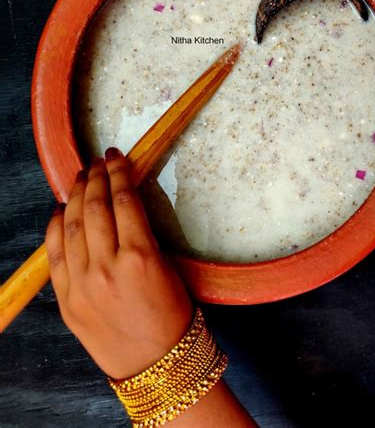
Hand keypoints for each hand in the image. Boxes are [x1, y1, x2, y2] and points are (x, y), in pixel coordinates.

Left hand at [45, 148, 192, 379]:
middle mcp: (107, 268)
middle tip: (97, 162)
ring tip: (81, 178)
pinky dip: (55, 228)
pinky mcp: (67, 300)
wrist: (156, 365)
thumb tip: (124, 207)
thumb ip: (142, 237)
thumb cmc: (172, 317)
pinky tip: (61, 210)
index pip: (124, 202)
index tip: (117, 157)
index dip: (119, 173)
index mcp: (140, 258)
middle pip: (96, 208)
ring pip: (72, 226)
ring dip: (76, 197)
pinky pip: (54, 256)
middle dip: (96, 178)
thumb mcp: (168, 269)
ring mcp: (82, 285)